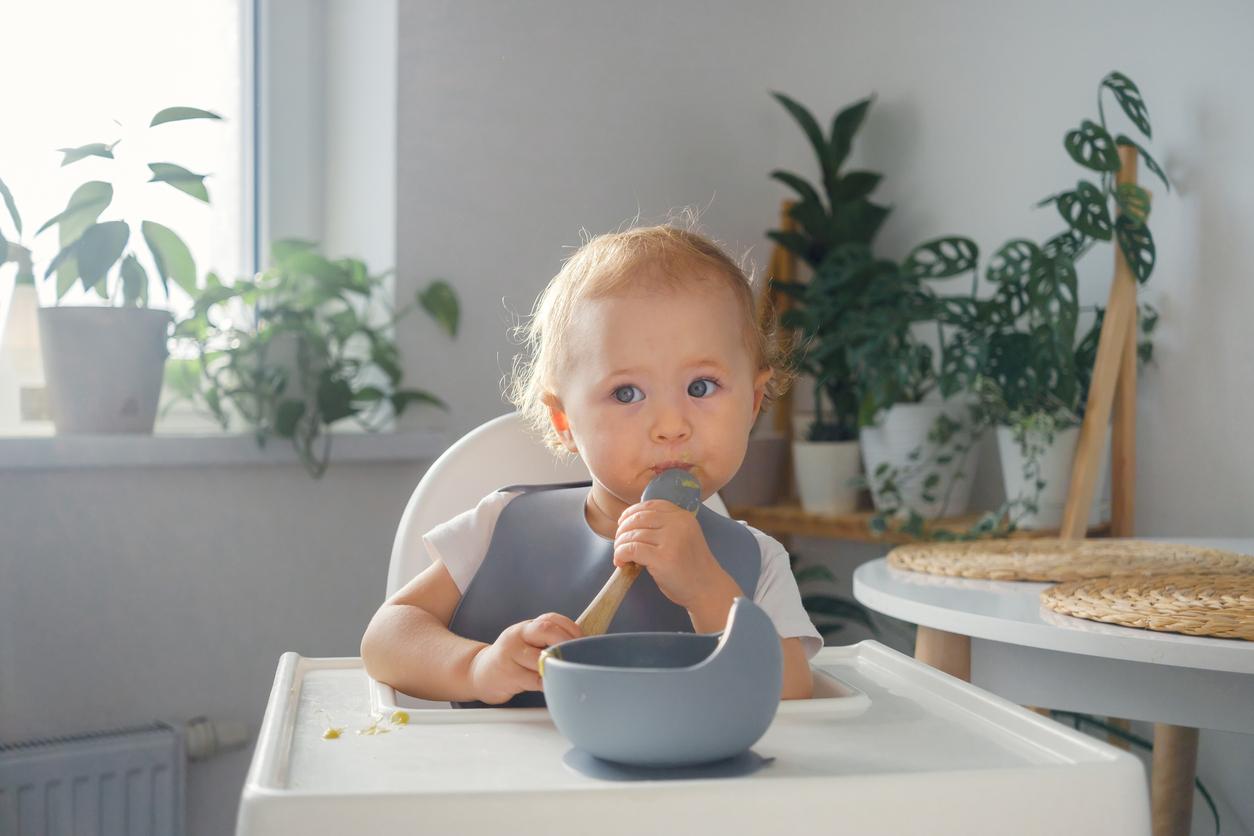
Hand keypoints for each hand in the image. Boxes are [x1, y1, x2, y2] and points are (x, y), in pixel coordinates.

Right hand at [468, 612, 580, 704]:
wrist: (481, 673)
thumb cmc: (512, 659)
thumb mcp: (527, 643)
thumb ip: (548, 641)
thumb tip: (581, 648)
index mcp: (527, 627)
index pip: (551, 619)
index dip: (571, 628)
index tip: (585, 640)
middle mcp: (518, 635)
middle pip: (546, 630)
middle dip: (567, 642)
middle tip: (579, 655)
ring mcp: (511, 654)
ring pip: (541, 658)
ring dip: (558, 665)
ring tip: (569, 671)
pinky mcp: (509, 675)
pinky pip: (535, 680)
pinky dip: (549, 683)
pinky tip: (555, 684)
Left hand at [613, 499, 734, 609]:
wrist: (707, 589)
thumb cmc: (692, 566)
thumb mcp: (684, 536)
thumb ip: (665, 526)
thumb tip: (630, 523)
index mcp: (683, 516)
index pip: (649, 505)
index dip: (631, 513)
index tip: (623, 523)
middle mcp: (678, 524)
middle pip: (638, 518)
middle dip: (622, 530)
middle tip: (619, 543)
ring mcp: (670, 540)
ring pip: (632, 534)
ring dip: (620, 545)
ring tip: (620, 555)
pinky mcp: (662, 558)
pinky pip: (631, 549)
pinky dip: (621, 554)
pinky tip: (622, 562)